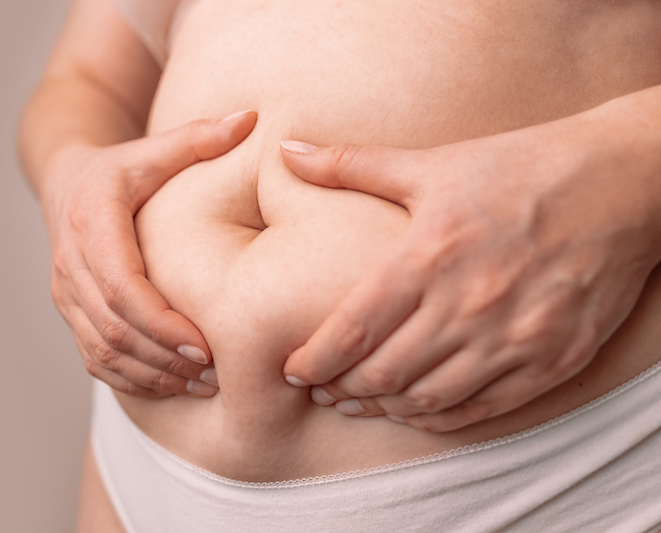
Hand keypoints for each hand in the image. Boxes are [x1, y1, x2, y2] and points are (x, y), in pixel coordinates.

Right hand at [42, 111, 256, 396]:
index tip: (204, 344)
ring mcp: (67, 296)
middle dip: (166, 358)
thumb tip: (251, 119)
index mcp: (91, 223)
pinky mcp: (73, 315)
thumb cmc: (120, 170)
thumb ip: (199, 138)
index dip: (161, 322)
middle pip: (114, 329)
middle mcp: (70, 265)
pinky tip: (176, 385)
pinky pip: (97, 361)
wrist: (66, 187)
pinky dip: (135, 380)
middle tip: (217, 374)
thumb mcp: (154, 149)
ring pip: (104, 353)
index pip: (122, 287)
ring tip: (205, 385)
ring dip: (154, 375)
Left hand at [279, 120, 659, 431]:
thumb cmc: (518, 169)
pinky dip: (439, 417)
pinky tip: (416, 409)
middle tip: (320, 389)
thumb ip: (352, 166)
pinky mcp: (553, 359)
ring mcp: (515, 337)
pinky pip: (482, 409)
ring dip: (383, 408)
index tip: (292, 369)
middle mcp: (469, 303)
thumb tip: (287, 153)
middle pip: (384, 373)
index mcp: (430, 254)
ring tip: (358, 401)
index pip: (353, 328)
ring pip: (429, 398)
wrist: (623, 181)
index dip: (314, 359)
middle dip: (340, 388)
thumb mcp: (432, 163)